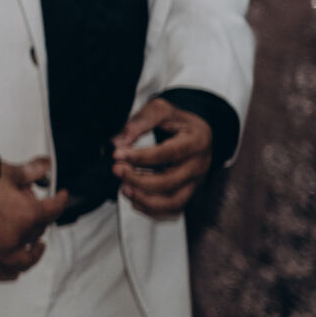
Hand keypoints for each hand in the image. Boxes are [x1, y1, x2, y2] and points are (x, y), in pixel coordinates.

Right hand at [0, 158, 67, 280]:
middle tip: (31, 210)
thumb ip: (29, 171)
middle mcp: (16, 237)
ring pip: (24, 261)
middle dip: (38, 220)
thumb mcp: (4, 172)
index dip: (60, 200)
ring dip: (32, 255)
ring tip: (34, 249)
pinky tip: (15, 273)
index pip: (53, 209)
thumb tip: (44, 165)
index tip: (60, 197)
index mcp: (26, 215)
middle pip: (37, 232)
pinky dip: (9, 274)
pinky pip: (0, 274)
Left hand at [112, 98, 212, 217]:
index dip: (140, 156)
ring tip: (123, 187)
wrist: (196, 130)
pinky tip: (133, 197)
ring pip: (172, 201)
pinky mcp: (188, 192)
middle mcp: (199, 165)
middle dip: (138, 178)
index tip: (117, 154)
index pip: (167, 153)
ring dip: (143, 198)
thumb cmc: (178, 120)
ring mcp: (195, 181)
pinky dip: (150, 207)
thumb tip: (118, 141)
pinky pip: (171, 207)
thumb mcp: (161, 109)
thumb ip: (140, 122)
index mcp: (196, 141)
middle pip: (168, 181)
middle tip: (116, 170)